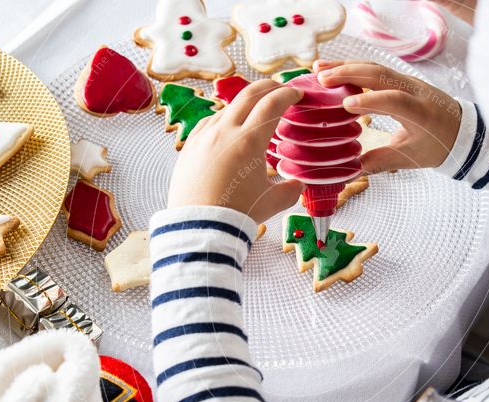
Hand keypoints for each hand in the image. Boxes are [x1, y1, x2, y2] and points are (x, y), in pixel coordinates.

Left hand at [167, 79, 304, 222]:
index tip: (297, 93)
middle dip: (268, 87)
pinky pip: (209, 122)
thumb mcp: (272, 203)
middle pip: (249, 94)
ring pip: (228, 107)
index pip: (272, 104)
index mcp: (249, 141)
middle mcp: (225, 131)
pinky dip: (224, 119)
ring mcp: (204, 136)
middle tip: (280, 89)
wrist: (199, 227)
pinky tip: (229, 128)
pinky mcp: (190, 146)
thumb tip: (298, 185)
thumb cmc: (236, 215)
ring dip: (246, 104)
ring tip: (255, 111)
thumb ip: (290, 190)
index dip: (288, 94)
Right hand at [315, 61, 460, 174]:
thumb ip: (380, 162)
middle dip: (349, 73)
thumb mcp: (410, 158)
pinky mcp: (401, 78)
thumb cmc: (437, 145)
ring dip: (346, 65)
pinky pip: (376, 69)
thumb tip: (349, 171)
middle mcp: (415, 91)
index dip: (371, 100)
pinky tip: (334, 69)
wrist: (462, 129)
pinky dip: (354, 67)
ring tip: (318, 68)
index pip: (395, 100)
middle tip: (320, 77)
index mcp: (421, 113)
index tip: (346, 104)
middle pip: (381, 74)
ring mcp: (408, 81)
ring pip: (375, 67)